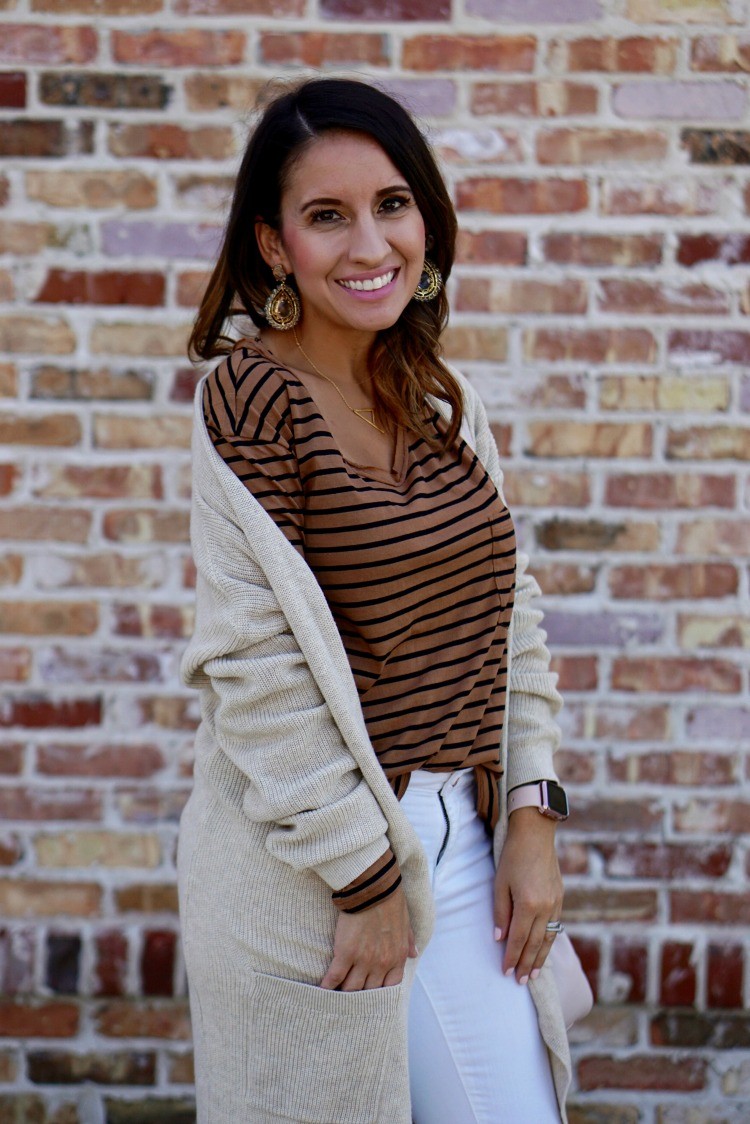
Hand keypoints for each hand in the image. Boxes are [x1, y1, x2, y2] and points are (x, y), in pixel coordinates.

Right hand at [320, 884, 416, 990]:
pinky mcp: (345, 953)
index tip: (372, 995)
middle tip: (350, 1001)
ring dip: (344, 994)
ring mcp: (363, 960)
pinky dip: (328, 986)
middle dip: (360, 997)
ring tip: (335, 999)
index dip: (380, 994)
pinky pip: (335, 976)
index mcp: (397, 957)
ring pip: (352, 988)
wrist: (374, 889)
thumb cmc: (390, 902)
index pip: (390, 987)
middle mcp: (381, 964)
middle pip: (369, 991)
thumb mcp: (406, 924)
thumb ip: (409, 941)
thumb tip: (414, 954)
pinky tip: (322, 990)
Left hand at [493, 808, 562, 983]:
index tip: (505, 972)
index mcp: (529, 904)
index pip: (519, 939)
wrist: (536, 835)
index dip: (511, 957)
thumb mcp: (500, 883)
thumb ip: (500, 912)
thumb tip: (500, 937)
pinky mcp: (560, 898)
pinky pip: (555, 926)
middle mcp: (546, 908)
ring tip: (533, 974)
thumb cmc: (513, 856)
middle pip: (536, 944)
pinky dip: (549, 942)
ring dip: (540, 958)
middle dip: (527, 964)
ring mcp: (556, 903)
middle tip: (520, 981)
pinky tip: (544, 949)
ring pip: (549, 938)